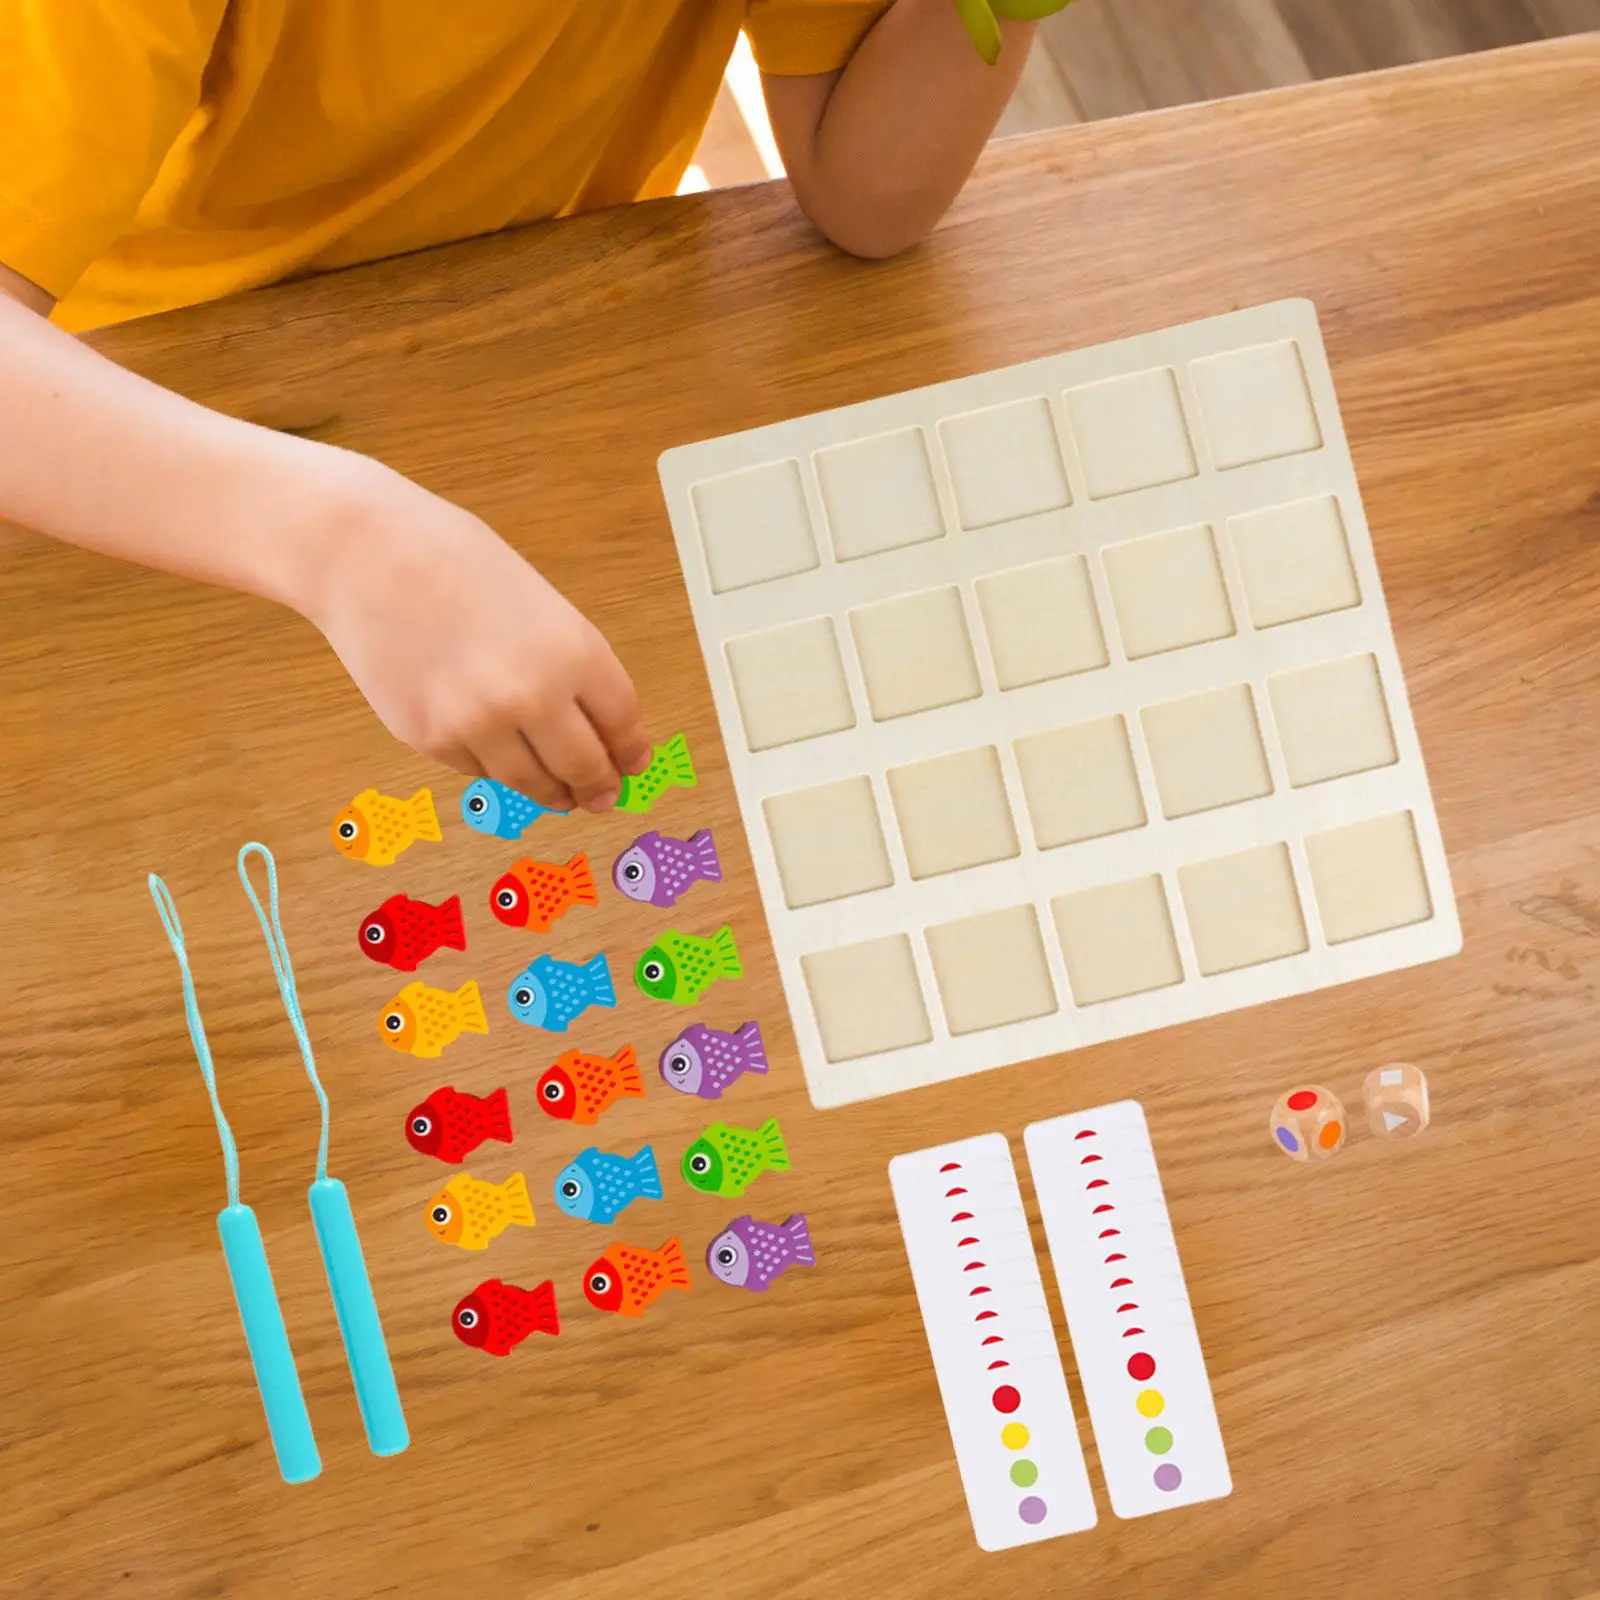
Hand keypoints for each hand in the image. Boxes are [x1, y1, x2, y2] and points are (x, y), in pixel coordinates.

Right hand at [300, 455, 650, 812]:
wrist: (366, 553)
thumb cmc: (454, 562)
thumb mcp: (542, 605)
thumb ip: (570, 665)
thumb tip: (594, 725)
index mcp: (574, 653)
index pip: (622, 725)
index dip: (630, 752)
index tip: (632, 765)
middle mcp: (533, 697)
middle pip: (584, 766)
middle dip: (597, 786)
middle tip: (601, 795)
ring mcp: (479, 725)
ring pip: (531, 784)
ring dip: (551, 792)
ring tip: (559, 792)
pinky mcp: (432, 740)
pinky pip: (479, 771)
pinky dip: (494, 766)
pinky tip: (497, 754)